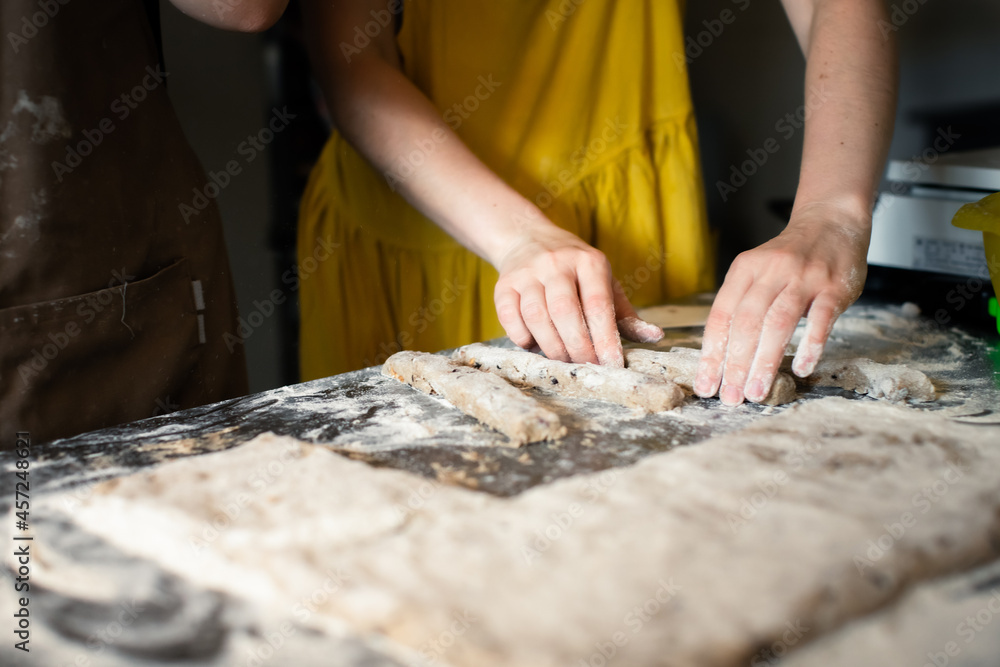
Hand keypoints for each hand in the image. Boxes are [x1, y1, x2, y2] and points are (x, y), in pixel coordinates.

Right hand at [493, 223, 662, 367]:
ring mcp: (527, 272)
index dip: (605, 338)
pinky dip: (522, 337)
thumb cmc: (575, 271)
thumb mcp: (604, 283)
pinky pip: (509, 317)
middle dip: (578, 347)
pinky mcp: (503, 284)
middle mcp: (556, 263)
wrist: (527, 239)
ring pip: (536, 317)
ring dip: (551, 346)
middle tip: (587, 367)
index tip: (612, 364)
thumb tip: (655, 336)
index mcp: (589, 262)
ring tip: (563, 360)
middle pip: (565, 313)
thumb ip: (626, 314)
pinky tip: (534, 345)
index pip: (598, 304)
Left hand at [695, 202, 869, 404]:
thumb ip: (741, 304)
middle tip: (730, 397)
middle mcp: (771, 271)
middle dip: (735, 365)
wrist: (831, 221)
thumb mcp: (756, 271)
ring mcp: (804, 277)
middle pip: (746, 323)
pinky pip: (821, 319)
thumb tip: (720, 355)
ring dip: (764, 361)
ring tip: (755, 392)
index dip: (711, 353)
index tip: (706, 384)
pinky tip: (801, 368)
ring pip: (778, 323)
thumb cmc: (790, 256)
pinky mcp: (834, 286)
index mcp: (744, 269)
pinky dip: (811, 345)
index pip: (721, 316)